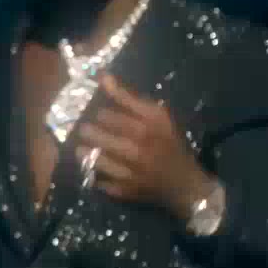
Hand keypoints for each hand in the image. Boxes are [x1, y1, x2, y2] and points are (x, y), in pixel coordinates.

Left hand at [75, 75, 216, 220]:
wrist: (184, 183)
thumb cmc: (169, 144)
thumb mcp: (157, 116)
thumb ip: (127, 97)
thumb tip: (103, 77)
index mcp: (148, 127)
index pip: (110, 116)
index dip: (101, 114)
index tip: (99, 115)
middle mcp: (139, 149)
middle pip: (99, 136)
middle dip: (90, 132)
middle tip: (87, 130)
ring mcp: (131, 172)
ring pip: (96, 159)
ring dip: (86, 152)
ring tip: (83, 148)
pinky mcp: (125, 190)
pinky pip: (101, 181)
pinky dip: (95, 175)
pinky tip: (96, 168)